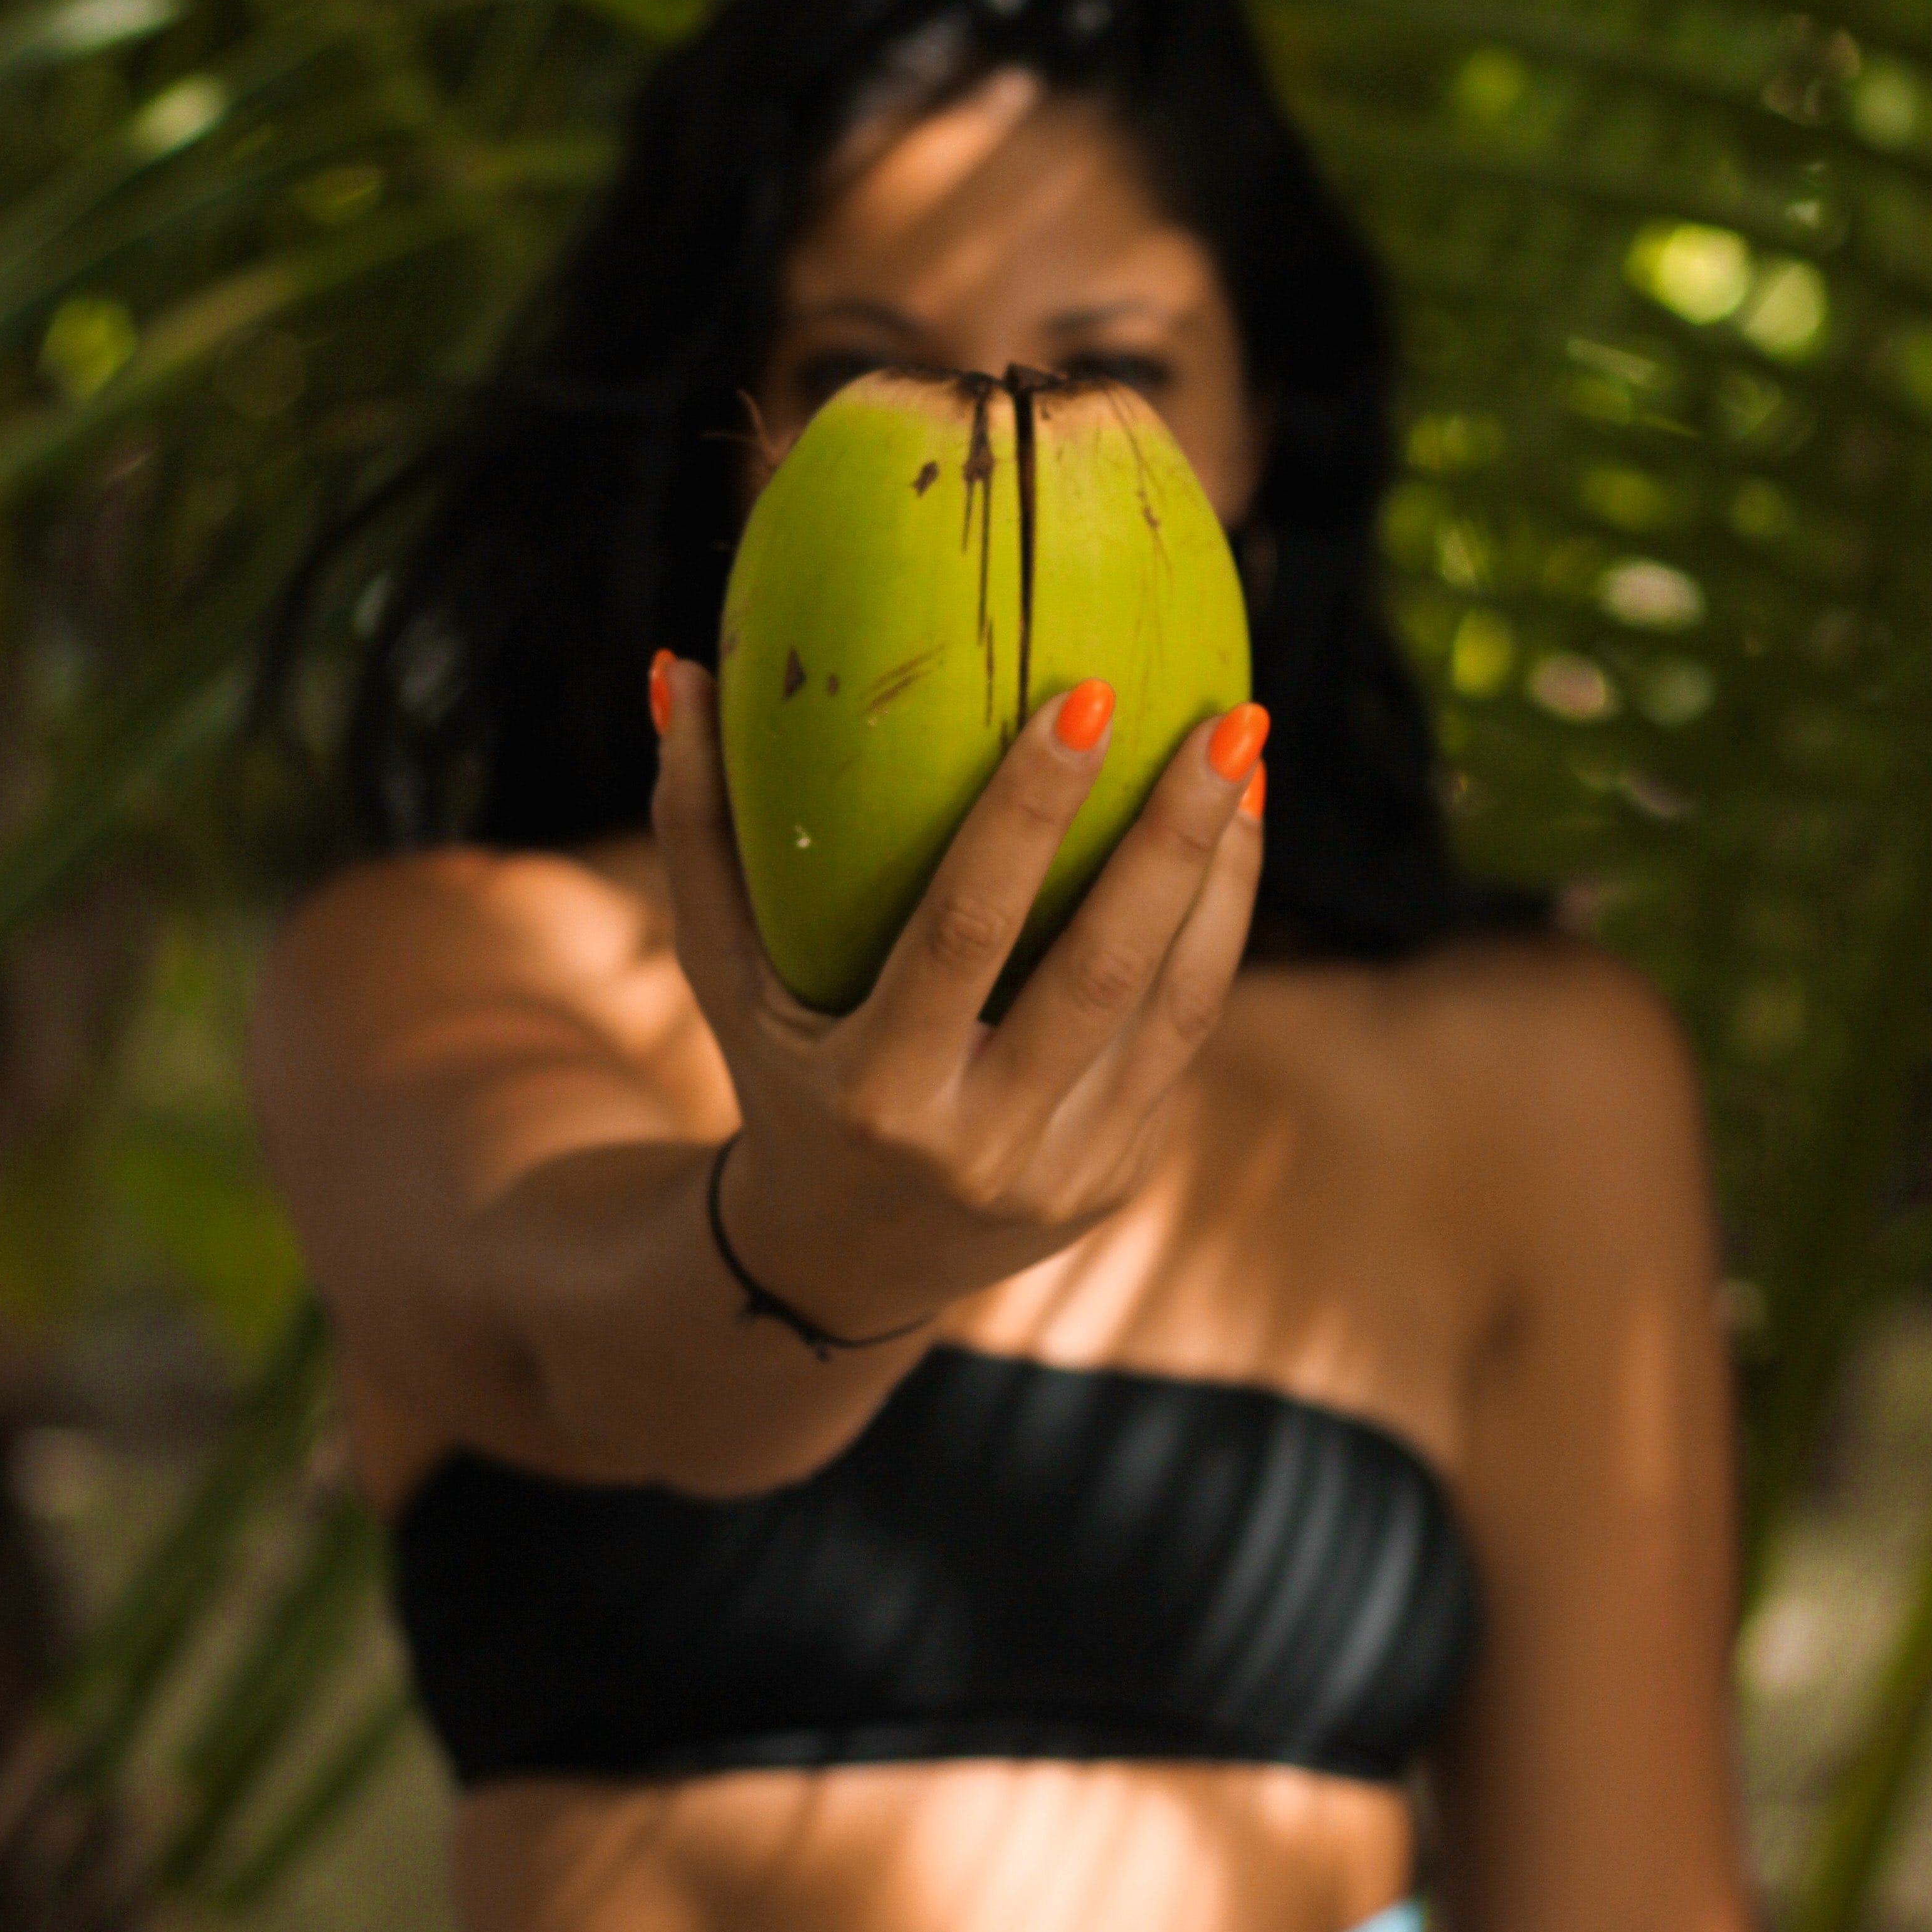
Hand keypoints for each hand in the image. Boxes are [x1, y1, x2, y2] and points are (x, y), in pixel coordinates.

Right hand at [650, 657, 1267, 1335]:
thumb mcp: (720, 977)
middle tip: (1227, 718)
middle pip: (1101, 973)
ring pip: (1180, 1008)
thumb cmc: (776, 1076)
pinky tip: (1232, 840)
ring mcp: (1065, 1171)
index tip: (1084, 697)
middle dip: (1174, 838)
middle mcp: (980, 1144)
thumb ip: (696, 830)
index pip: (966, 932)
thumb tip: (683, 667)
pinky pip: (1184, 1038)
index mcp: (877, 1092)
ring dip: (1225, 878)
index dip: (1028, 815)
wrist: (843, 1264)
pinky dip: (1217, 933)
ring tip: (1247, 759)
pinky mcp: (1121, 1174)